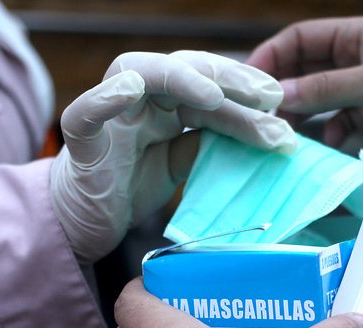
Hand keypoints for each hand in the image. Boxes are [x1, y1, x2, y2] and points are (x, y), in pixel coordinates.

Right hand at [50, 51, 297, 264]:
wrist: (83, 224)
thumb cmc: (128, 187)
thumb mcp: (179, 164)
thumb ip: (206, 143)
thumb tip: (261, 132)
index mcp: (164, 105)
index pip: (207, 84)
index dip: (242, 90)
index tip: (280, 104)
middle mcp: (139, 100)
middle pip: (183, 70)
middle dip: (227, 78)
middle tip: (268, 97)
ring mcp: (110, 116)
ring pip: (139, 72)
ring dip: (180, 78)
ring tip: (214, 95)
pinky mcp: (82, 143)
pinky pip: (85, 113)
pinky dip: (105, 97)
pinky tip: (130, 88)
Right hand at [246, 16, 362, 153]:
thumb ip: (327, 89)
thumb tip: (278, 95)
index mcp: (356, 36)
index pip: (299, 40)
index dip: (270, 58)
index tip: (248, 85)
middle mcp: (356, 60)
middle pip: (304, 72)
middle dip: (282, 93)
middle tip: (258, 120)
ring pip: (320, 101)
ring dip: (303, 118)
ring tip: (283, 140)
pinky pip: (342, 124)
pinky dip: (331, 135)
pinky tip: (328, 147)